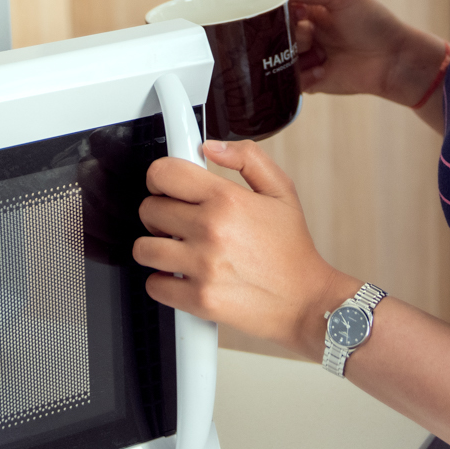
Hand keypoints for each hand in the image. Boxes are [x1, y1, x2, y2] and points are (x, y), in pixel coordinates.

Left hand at [133, 138, 357, 358]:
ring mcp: (202, 266)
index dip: (160, 178)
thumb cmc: (293, 250)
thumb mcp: (281, 191)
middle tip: (180, 222)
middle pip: (149, 209)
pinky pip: (154, 284)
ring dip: (157, 248)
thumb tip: (211, 147)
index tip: (165, 186)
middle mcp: (211, 230)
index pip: (163, 173)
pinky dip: (163, 282)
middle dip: (160, 213)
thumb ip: (248, 159)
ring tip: (179, 249)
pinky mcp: (198, 299)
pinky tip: (183, 276)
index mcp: (227, 200)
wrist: (306, 301)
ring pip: (143, 248)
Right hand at [270, 0, 447, 108]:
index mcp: (306, 8)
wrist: (395, 60)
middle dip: (286, 33)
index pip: (272, 6)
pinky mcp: (309, 81)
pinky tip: (323, 70)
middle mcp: (302, 31)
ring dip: (294, 54)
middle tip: (310, 34)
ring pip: (275, 58)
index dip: (271, 9)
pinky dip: (301, 75)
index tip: (283, 12)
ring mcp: (304, 57)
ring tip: (320, 53)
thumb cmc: (373, 21)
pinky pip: (287, 81)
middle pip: (270, 33)